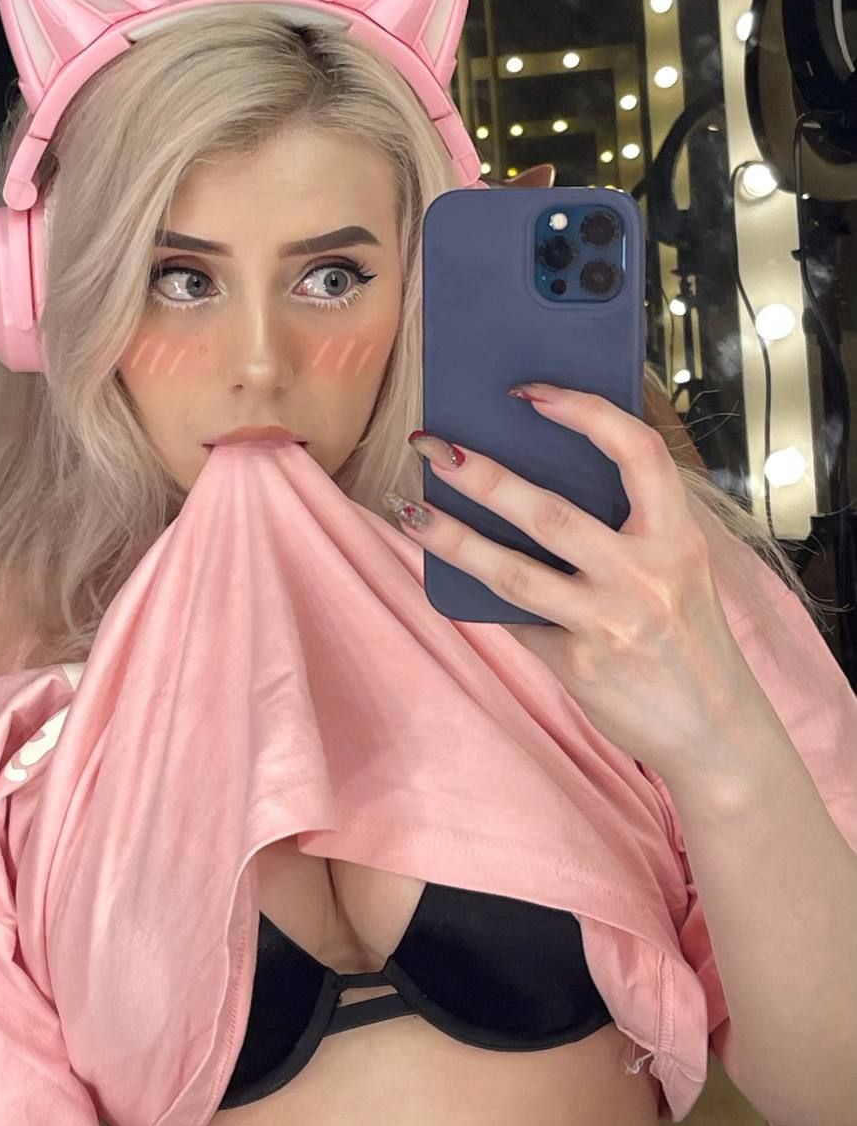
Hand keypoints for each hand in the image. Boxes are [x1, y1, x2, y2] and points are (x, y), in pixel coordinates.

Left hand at [391, 382, 764, 776]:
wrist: (716, 732)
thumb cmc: (687, 637)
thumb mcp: (679, 569)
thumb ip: (627, 529)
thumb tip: (529, 485)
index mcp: (679, 538)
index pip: (639, 453)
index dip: (585, 413)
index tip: (530, 393)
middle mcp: (647, 576)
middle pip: (551, 513)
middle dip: (483, 476)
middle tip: (431, 445)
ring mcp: (610, 623)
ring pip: (514, 572)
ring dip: (452, 538)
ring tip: (409, 511)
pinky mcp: (578, 665)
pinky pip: (515, 621)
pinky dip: (479, 598)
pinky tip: (446, 575)